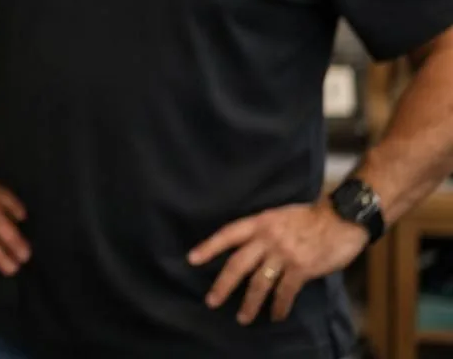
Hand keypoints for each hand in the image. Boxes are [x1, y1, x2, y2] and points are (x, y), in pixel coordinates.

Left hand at [187, 200, 369, 323]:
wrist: (342, 218)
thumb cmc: (311, 217)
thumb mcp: (279, 216)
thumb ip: (263, 231)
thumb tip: (250, 249)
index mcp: (260, 222)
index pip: (228, 234)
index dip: (209, 247)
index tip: (192, 259)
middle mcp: (267, 238)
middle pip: (238, 264)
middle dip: (223, 284)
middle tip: (211, 301)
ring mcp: (284, 254)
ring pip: (259, 283)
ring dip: (250, 303)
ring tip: (242, 318)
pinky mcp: (301, 268)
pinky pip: (284, 292)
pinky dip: (279, 306)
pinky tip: (275, 316)